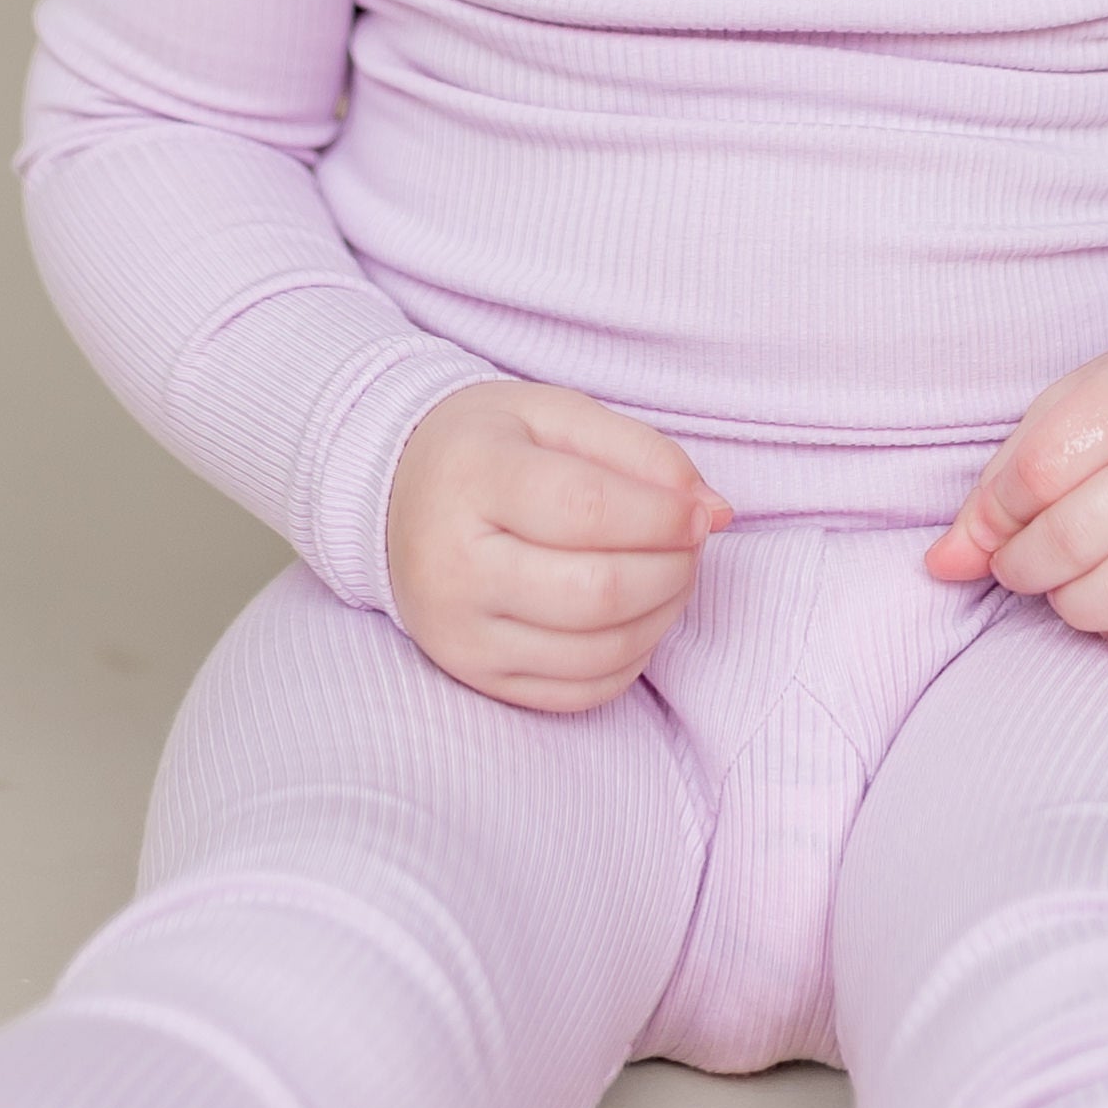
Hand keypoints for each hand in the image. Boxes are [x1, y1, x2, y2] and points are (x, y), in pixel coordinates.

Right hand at [386, 380, 731, 711]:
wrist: (394, 495)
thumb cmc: (491, 448)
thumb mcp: (557, 414)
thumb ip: (644, 453)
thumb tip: (713, 512)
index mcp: (471, 478)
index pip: (587, 510)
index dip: (663, 517)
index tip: (698, 513)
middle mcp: (454, 566)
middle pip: (597, 593)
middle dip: (672, 571)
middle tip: (689, 544)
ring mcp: (460, 633)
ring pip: (597, 652)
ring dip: (662, 616)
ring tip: (670, 574)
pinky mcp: (475, 676)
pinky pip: (580, 692)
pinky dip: (632, 658)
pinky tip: (637, 616)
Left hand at [925, 337, 1107, 668]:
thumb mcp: (1067, 415)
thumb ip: (1000, 487)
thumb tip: (943, 566)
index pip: (1041, 470)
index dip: (997, 515)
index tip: (995, 526)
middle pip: (1081, 538)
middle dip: (1026, 569)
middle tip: (1021, 567)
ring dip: (1076, 608)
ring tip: (1069, 589)